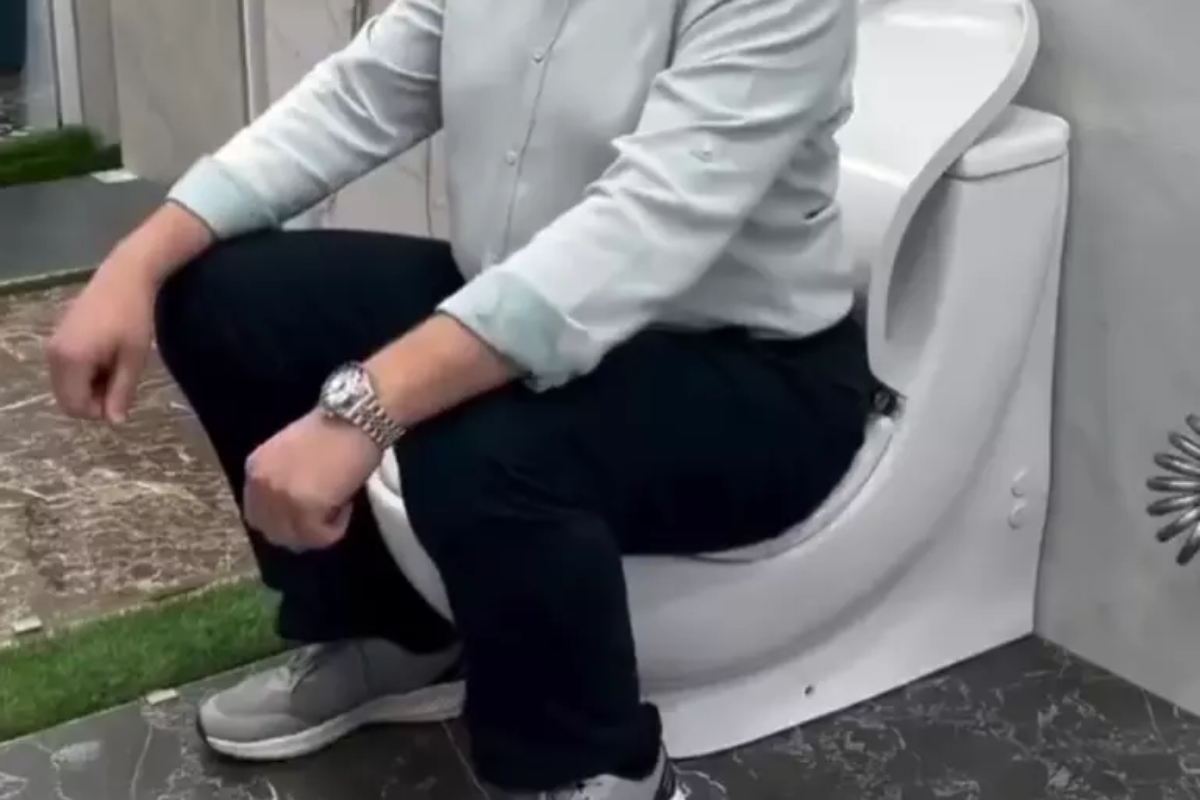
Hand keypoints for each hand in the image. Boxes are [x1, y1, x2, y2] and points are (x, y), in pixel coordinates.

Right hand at [46, 261, 156, 422]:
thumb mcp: (133, 358)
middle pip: (67, 397)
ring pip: (67, 384)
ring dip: (91, 385)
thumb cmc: (134, 316)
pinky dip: (86, 371)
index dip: (99, 410)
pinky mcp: (58, 337)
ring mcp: (53, 344)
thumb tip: (114, 421)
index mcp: (70, 360)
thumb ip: (122, 391)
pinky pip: (67, 369)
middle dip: (94, 398)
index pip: (74, 406)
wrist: (124, 276)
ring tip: (117, 365)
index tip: (123, 395)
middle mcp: (53, 354)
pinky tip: (107, 356)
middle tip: (122, 380)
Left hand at [244, 410, 383, 550]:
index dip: (284, 520)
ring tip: (338, 507)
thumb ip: (284, 479)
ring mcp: (281, 498)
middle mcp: (261, 485)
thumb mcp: (292, 454)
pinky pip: (319, 536)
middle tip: (324, 518)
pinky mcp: (306, 508)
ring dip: (318, 531)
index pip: (258, 515)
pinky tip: (345, 506)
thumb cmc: (334, 430)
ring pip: (295, 538)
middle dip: (299, 531)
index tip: (308, 513)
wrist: (357, 417)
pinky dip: (335, 530)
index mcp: (255, 469)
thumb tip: (296, 508)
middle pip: (273, 532)